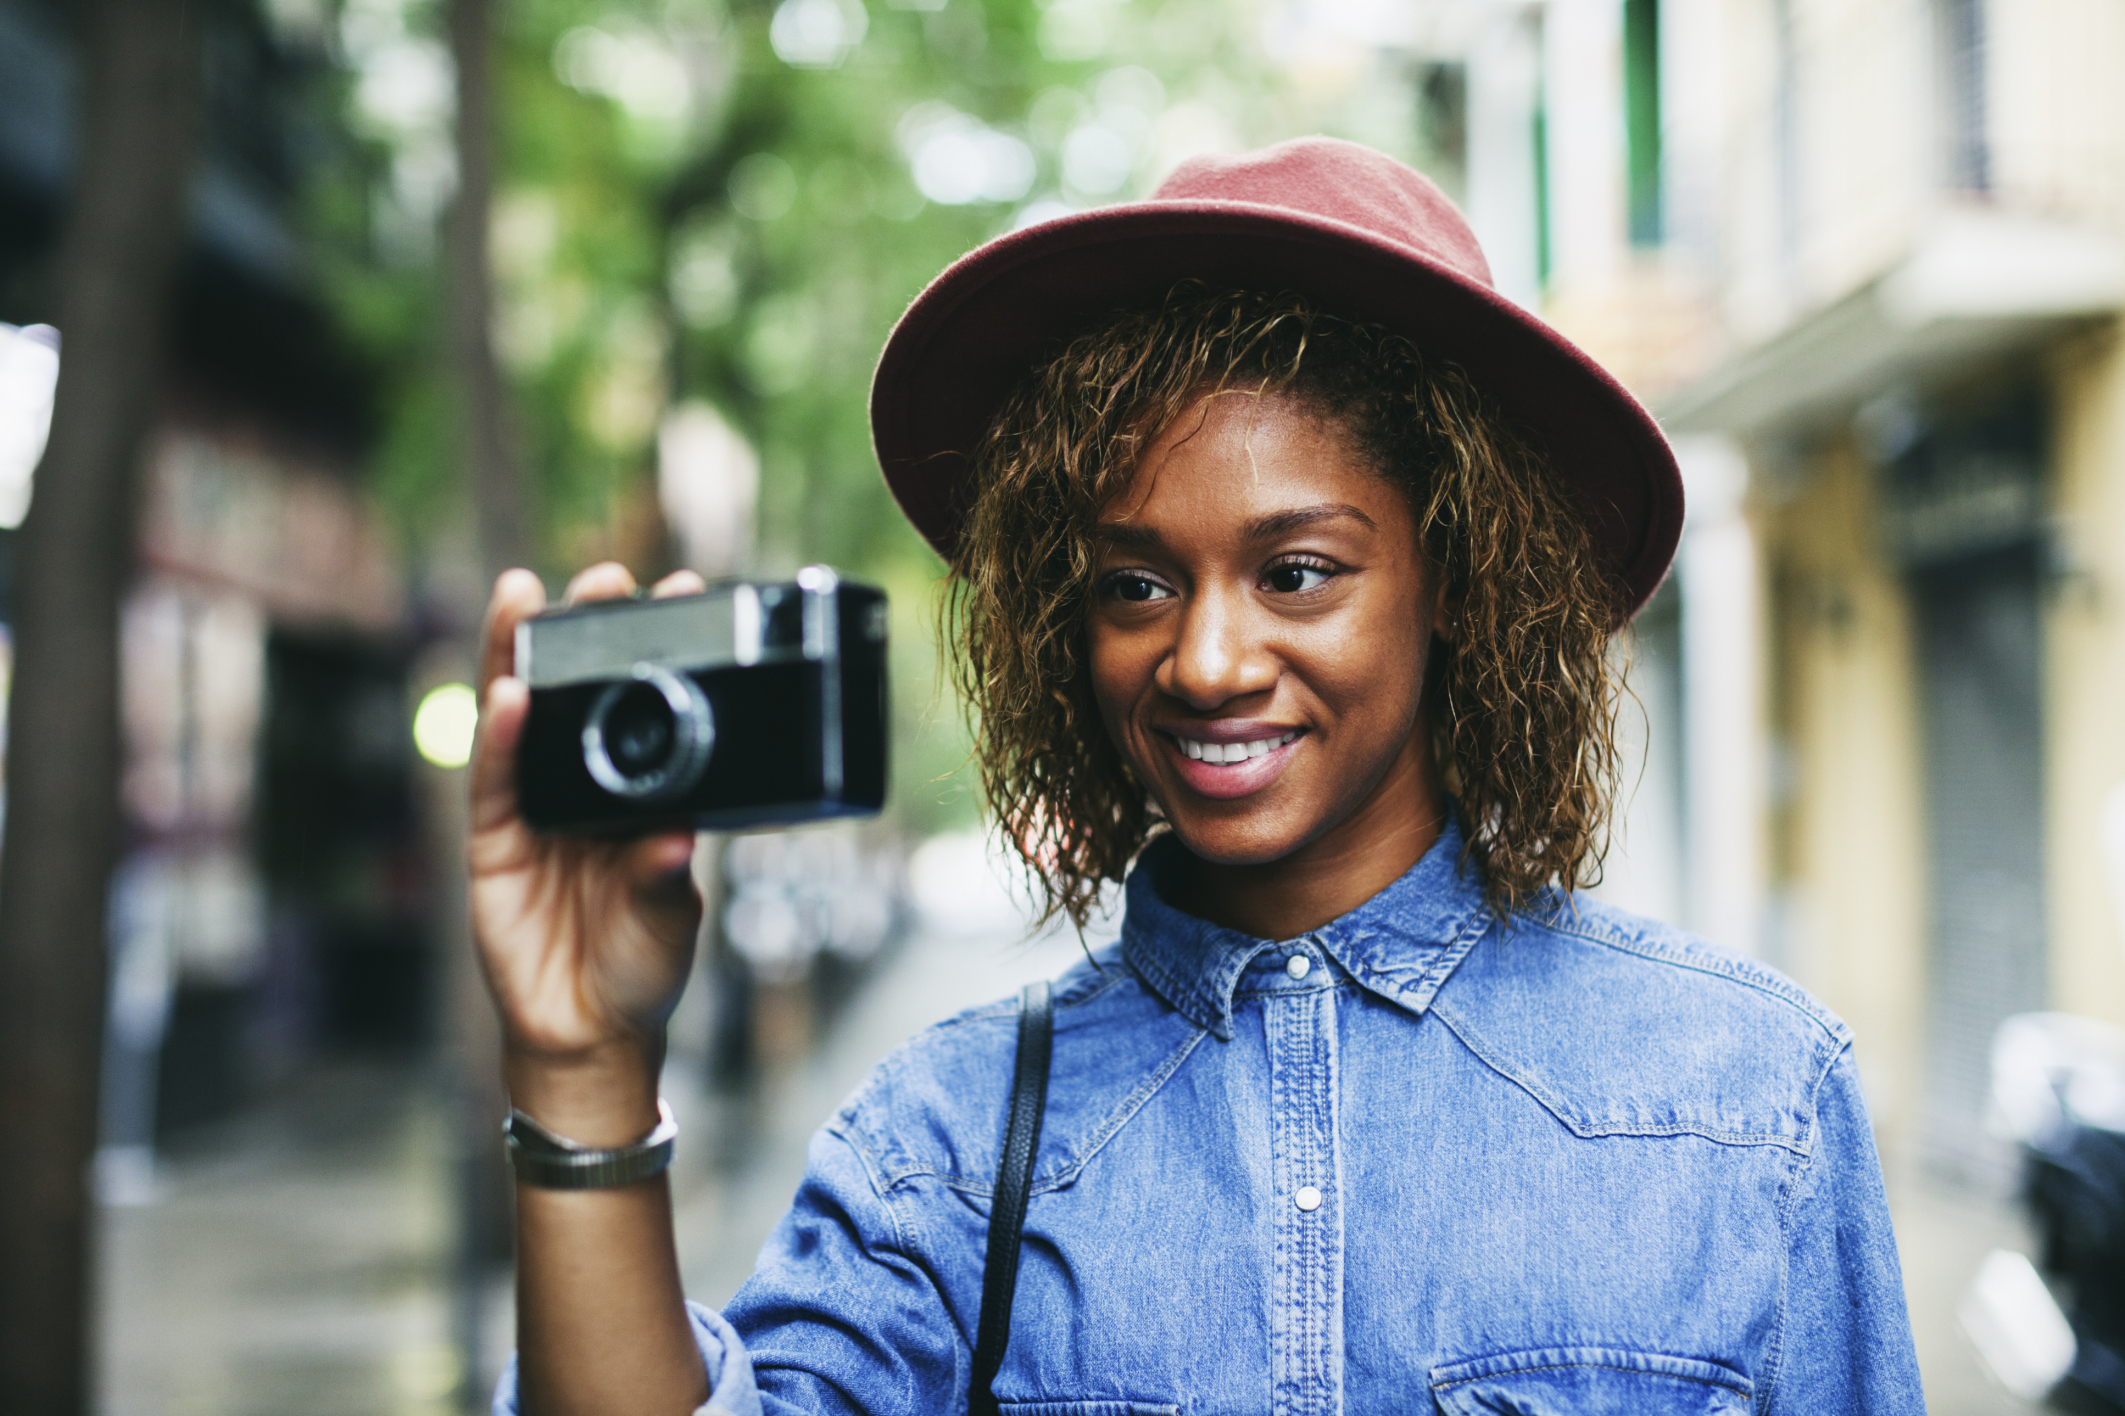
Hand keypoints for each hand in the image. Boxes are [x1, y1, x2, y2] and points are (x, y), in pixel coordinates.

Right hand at [469, 563, 707, 1142]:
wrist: (590, 1034)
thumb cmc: (640, 964)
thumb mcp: (669, 918)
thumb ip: (665, 880)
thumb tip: (676, 841)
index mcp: (636, 792)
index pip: (644, 705)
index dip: (655, 649)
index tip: (687, 590)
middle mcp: (583, 786)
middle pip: (575, 692)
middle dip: (584, 632)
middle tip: (606, 577)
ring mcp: (533, 808)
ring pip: (519, 718)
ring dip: (518, 655)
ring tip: (525, 595)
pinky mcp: (493, 842)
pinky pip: (491, 782)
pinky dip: (498, 739)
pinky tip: (507, 696)